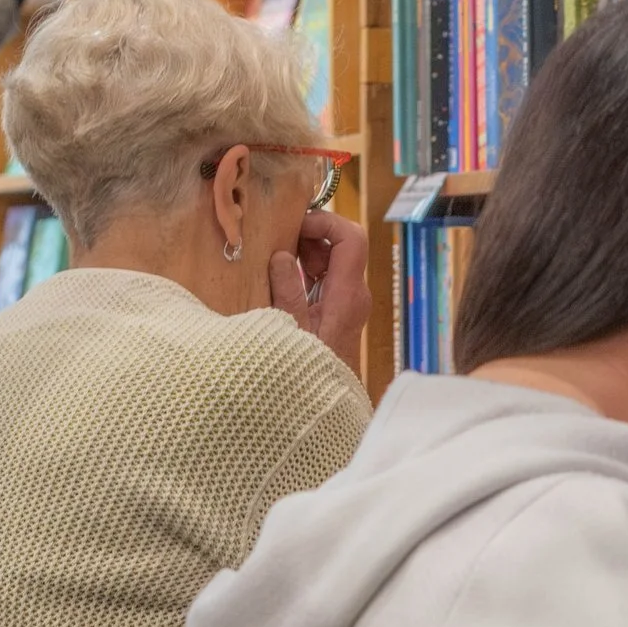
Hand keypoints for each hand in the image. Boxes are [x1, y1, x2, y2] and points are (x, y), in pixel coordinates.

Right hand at [271, 209, 369, 364]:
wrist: (323, 404)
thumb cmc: (307, 373)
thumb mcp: (290, 332)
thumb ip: (287, 292)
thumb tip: (280, 256)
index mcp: (347, 295)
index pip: (353, 238)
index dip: (326, 222)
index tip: (296, 225)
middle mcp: (353, 293)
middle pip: (342, 243)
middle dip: (311, 235)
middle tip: (279, 239)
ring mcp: (347, 300)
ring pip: (332, 257)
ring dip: (305, 251)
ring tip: (274, 256)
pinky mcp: (337, 307)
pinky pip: (324, 275)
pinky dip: (304, 267)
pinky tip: (280, 274)